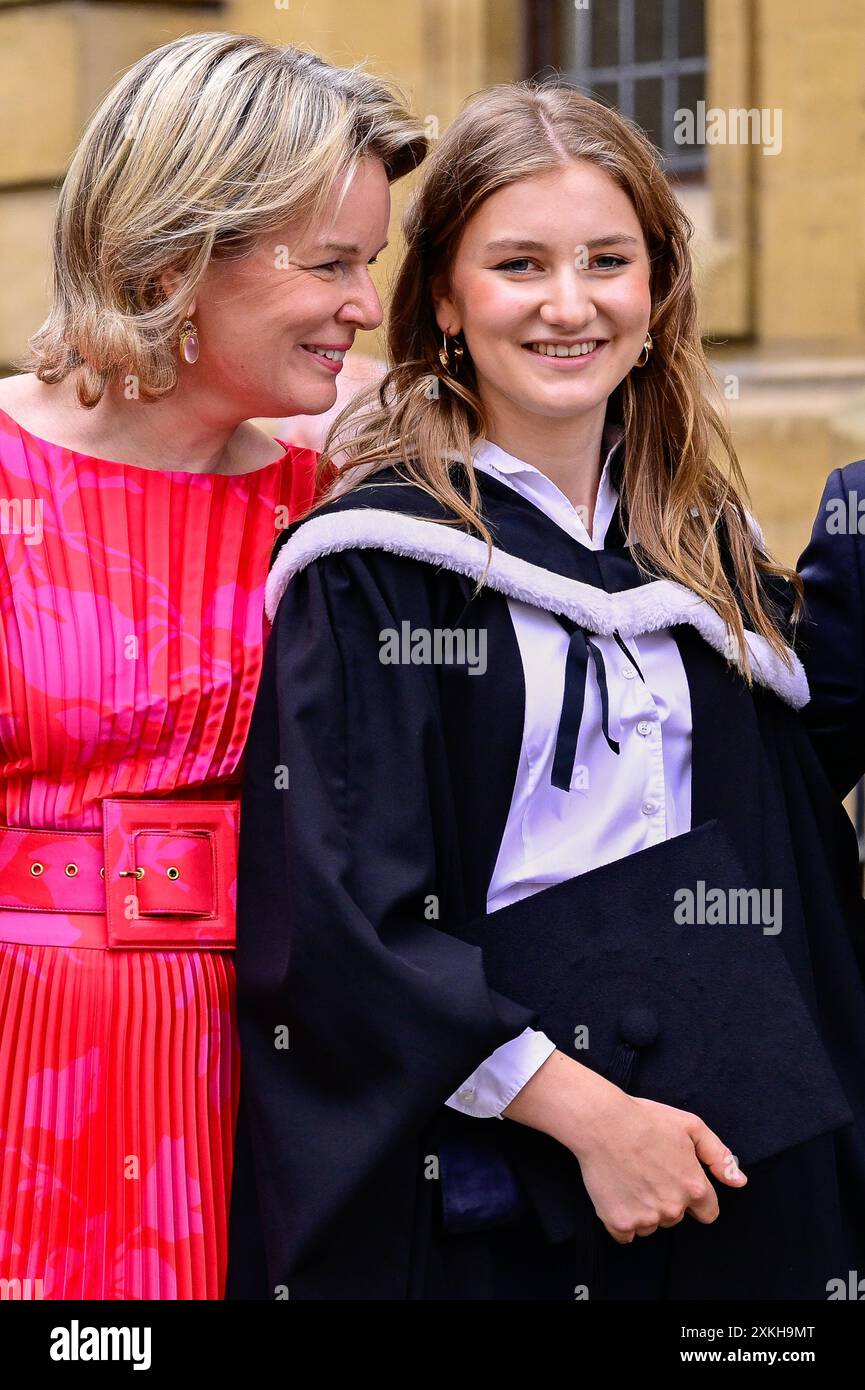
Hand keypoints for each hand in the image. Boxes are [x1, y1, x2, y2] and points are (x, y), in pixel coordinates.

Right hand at [502, 1050, 746, 1242]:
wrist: (602, 1122)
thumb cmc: (646, 1119)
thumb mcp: (691, 1126)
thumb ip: (719, 1156)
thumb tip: (739, 1182)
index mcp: (694, 1188)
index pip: (708, 1213)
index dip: (694, 1196)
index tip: (677, 1181)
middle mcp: (673, 1208)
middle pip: (676, 1218)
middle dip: (666, 1199)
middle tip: (648, 1170)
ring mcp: (645, 1218)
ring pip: (651, 1226)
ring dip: (643, 1209)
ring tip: (630, 1177)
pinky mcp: (619, 1223)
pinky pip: (626, 1234)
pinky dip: (622, 1219)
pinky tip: (617, 1193)